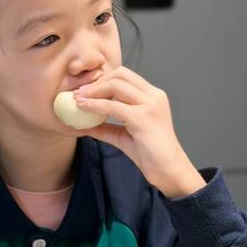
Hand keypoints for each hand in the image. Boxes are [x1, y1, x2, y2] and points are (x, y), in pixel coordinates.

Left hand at [74, 66, 205, 197]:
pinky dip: (95, 105)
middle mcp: (153, 96)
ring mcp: (150, 106)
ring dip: (93, 91)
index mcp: (152, 96)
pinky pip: (112, 107)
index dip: (103, 79)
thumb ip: (107, 128)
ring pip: (115, 86)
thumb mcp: (125, 136)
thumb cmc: (151, 154)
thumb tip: (84, 125)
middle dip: (97, 81)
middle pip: (120, 75)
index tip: (86, 89)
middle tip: (80, 92)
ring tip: (78, 99)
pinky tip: (83, 108)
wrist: (169, 170)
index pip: (125, 75)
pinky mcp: (143, 119)